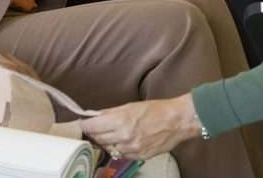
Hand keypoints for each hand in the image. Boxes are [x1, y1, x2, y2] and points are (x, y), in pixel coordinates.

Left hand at [80, 94, 201, 160]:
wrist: (178, 121)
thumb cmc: (156, 110)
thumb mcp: (130, 105)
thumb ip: (110, 113)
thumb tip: (94, 116)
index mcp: (120, 121)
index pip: (91, 127)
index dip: (86, 125)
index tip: (84, 124)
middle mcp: (124, 137)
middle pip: (98, 139)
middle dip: (95, 133)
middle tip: (97, 128)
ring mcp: (131, 149)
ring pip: (108, 149)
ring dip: (107, 142)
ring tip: (113, 134)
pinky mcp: (139, 157)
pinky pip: (121, 155)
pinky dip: (120, 149)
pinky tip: (125, 141)